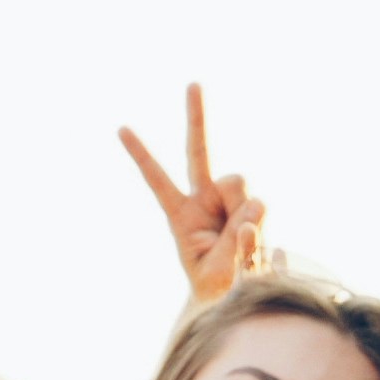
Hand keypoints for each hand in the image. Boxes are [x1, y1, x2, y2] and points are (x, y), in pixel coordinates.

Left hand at [119, 84, 269, 304]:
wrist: (240, 295)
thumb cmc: (218, 284)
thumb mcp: (218, 269)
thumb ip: (235, 241)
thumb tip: (255, 209)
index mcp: (181, 214)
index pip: (158, 179)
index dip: (141, 154)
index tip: (121, 128)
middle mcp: (205, 199)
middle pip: (199, 152)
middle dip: (196, 117)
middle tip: (192, 84)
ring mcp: (232, 201)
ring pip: (238, 184)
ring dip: (240, 213)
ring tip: (240, 248)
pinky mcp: (254, 209)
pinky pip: (258, 206)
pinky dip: (257, 229)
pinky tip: (256, 248)